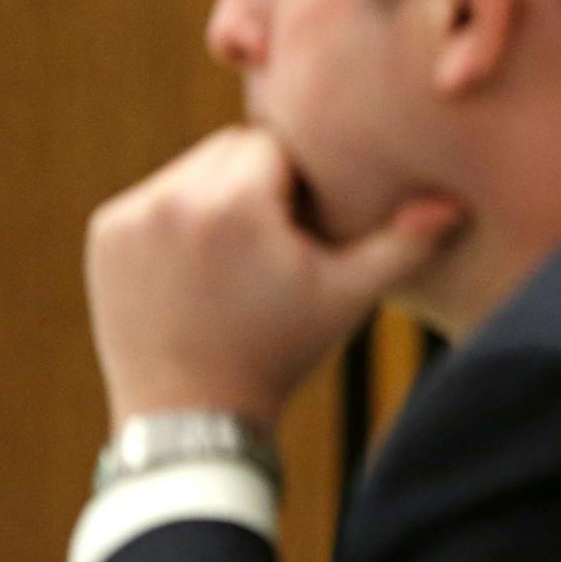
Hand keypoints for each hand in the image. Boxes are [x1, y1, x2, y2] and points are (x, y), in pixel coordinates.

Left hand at [86, 127, 462, 433]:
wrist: (190, 418)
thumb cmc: (279, 354)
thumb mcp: (348, 298)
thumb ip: (401, 245)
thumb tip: (453, 205)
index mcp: (235, 202)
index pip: (277, 143)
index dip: (301, 183)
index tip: (306, 229)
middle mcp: (173, 196)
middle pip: (232, 149)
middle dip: (259, 182)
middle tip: (277, 240)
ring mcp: (132, 215)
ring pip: (194, 170)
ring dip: (220, 195)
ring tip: (239, 256)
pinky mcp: (106, 234)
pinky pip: (156, 197)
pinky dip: (180, 217)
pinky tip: (200, 266)